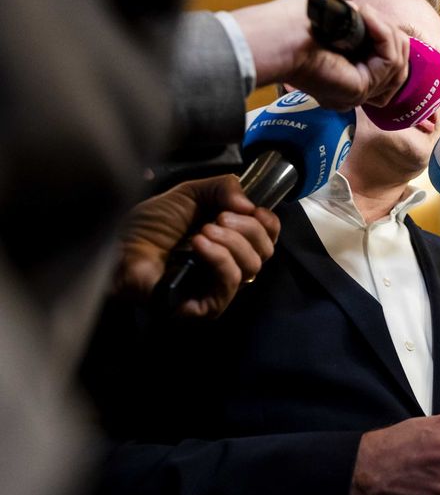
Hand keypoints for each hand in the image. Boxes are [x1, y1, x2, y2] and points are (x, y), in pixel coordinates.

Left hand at [116, 175, 279, 317]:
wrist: (117, 247)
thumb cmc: (148, 225)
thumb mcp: (190, 193)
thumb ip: (224, 188)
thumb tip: (250, 205)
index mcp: (231, 241)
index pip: (269, 238)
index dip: (268, 223)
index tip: (254, 209)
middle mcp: (230, 266)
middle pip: (265, 252)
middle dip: (248, 229)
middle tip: (219, 218)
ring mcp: (218, 289)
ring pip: (251, 267)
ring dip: (231, 243)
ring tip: (202, 231)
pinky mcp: (205, 307)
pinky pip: (229, 285)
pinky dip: (220, 260)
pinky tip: (199, 245)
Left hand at [232, 0, 409, 109]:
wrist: (276, 38)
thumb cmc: (292, 26)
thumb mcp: (335, 24)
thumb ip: (356, 28)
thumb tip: (371, 20)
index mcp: (344, 78)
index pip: (388, 66)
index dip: (388, 39)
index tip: (370, 16)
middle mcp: (353, 91)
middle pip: (398, 66)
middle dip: (390, 34)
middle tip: (367, 14)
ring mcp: (359, 93)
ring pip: (398, 62)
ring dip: (386, 31)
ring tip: (365, 14)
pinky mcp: (362, 88)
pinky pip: (391, 60)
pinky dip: (383, 34)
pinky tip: (366, 17)